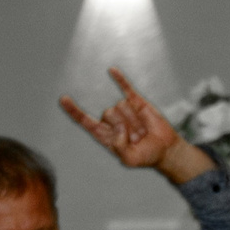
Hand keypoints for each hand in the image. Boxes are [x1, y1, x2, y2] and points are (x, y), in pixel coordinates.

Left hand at [61, 68, 188, 170]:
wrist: (166, 149)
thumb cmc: (147, 156)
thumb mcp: (130, 159)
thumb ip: (120, 148)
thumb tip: (118, 129)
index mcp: (105, 135)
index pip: (86, 121)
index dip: (75, 111)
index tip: (64, 99)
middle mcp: (112, 121)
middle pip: (107, 113)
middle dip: (124, 125)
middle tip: (137, 138)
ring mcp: (123, 110)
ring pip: (120, 106)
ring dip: (134, 120)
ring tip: (143, 131)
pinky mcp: (137, 102)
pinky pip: (126, 89)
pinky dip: (120, 80)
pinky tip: (112, 70)